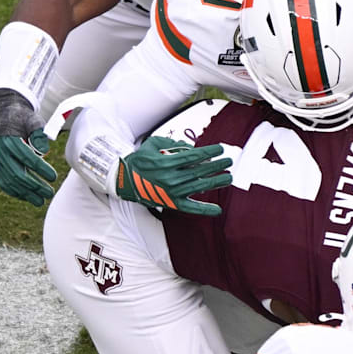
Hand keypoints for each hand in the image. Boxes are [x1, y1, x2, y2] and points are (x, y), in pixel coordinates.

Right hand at [0, 88, 57, 206]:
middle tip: (50, 193)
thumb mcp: (31, 119)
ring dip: (25, 194)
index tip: (53, 177)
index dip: (41, 169)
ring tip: (40, 201)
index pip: (27, 158)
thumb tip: (44, 150)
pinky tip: (28, 197)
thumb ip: (38, 133)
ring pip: (9, 182)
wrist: (0, 115)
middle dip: (34, 186)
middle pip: (17, 174)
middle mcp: (1, 153)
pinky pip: (4, 182)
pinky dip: (15, 192)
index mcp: (10, 141)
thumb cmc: (20, 118)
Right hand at [115, 136, 232, 216]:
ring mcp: (172, 192)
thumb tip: (190, 147)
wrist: (124, 180)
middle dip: (217, 165)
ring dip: (216, 182)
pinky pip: (191, 208)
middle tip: (228, 161)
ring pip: (199, 186)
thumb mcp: (152, 144)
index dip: (210, 152)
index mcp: (166, 162)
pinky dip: (205, 209)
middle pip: (200, 171)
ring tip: (228, 178)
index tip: (220, 149)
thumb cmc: (139, 162)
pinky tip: (217, 210)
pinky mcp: (171, 203)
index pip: (194, 156)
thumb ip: (172, 143)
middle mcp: (171, 178)